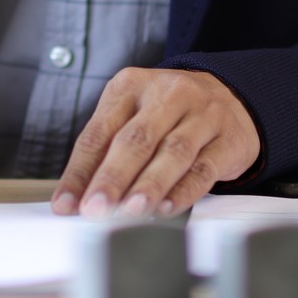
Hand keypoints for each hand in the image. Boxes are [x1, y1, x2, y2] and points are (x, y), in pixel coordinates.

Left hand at [50, 68, 259, 218]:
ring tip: (130, 211)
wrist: (231, 96)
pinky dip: (184, 191)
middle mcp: (169, 94)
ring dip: (149, 185)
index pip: (99, 132)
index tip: (66, 204)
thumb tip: (77, 197)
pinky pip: (204, 168)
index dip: (80, 171)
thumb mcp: (133, 115)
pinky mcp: (229, 140)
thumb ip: (106, 152)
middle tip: (95, 209)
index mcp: (131, 85)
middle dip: (112, 177)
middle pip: (136, 139)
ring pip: (173, 152)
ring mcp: (203, 115)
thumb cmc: (169, 113)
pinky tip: (166, 207)